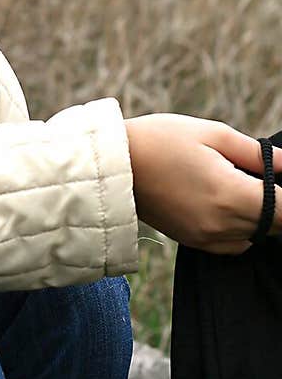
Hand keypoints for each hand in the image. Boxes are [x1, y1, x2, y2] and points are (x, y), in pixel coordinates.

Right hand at [125, 114, 281, 254]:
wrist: (112, 167)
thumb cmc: (161, 140)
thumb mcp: (213, 134)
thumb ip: (258, 154)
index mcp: (230, 194)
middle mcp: (221, 224)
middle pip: (275, 225)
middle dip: (279, 204)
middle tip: (264, 178)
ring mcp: (206, 237)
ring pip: (256, 236)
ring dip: (261, 216)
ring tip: (245, 187)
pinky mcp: (192, 242)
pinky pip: (235, 245)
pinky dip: (243, 229)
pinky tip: (229, 203)